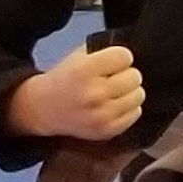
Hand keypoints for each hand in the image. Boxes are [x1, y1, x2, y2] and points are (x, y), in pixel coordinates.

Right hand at [8, 41, 143, 141]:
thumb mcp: (78, 56)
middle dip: (126, 74)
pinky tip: (114, 105)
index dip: (120, 57)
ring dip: (130, 91)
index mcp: (84, 70)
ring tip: (115, 92)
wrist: (44, 109)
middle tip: (114, 78)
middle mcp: (93, 93)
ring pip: (138, 95)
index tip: (113, 61)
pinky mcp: (107, 130)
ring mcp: (101, 115)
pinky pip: (135, 113)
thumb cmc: (65, 80)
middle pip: (134, 76)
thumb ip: (103, 51)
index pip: (125, 56)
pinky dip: (128, 108)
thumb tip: (130, 54)